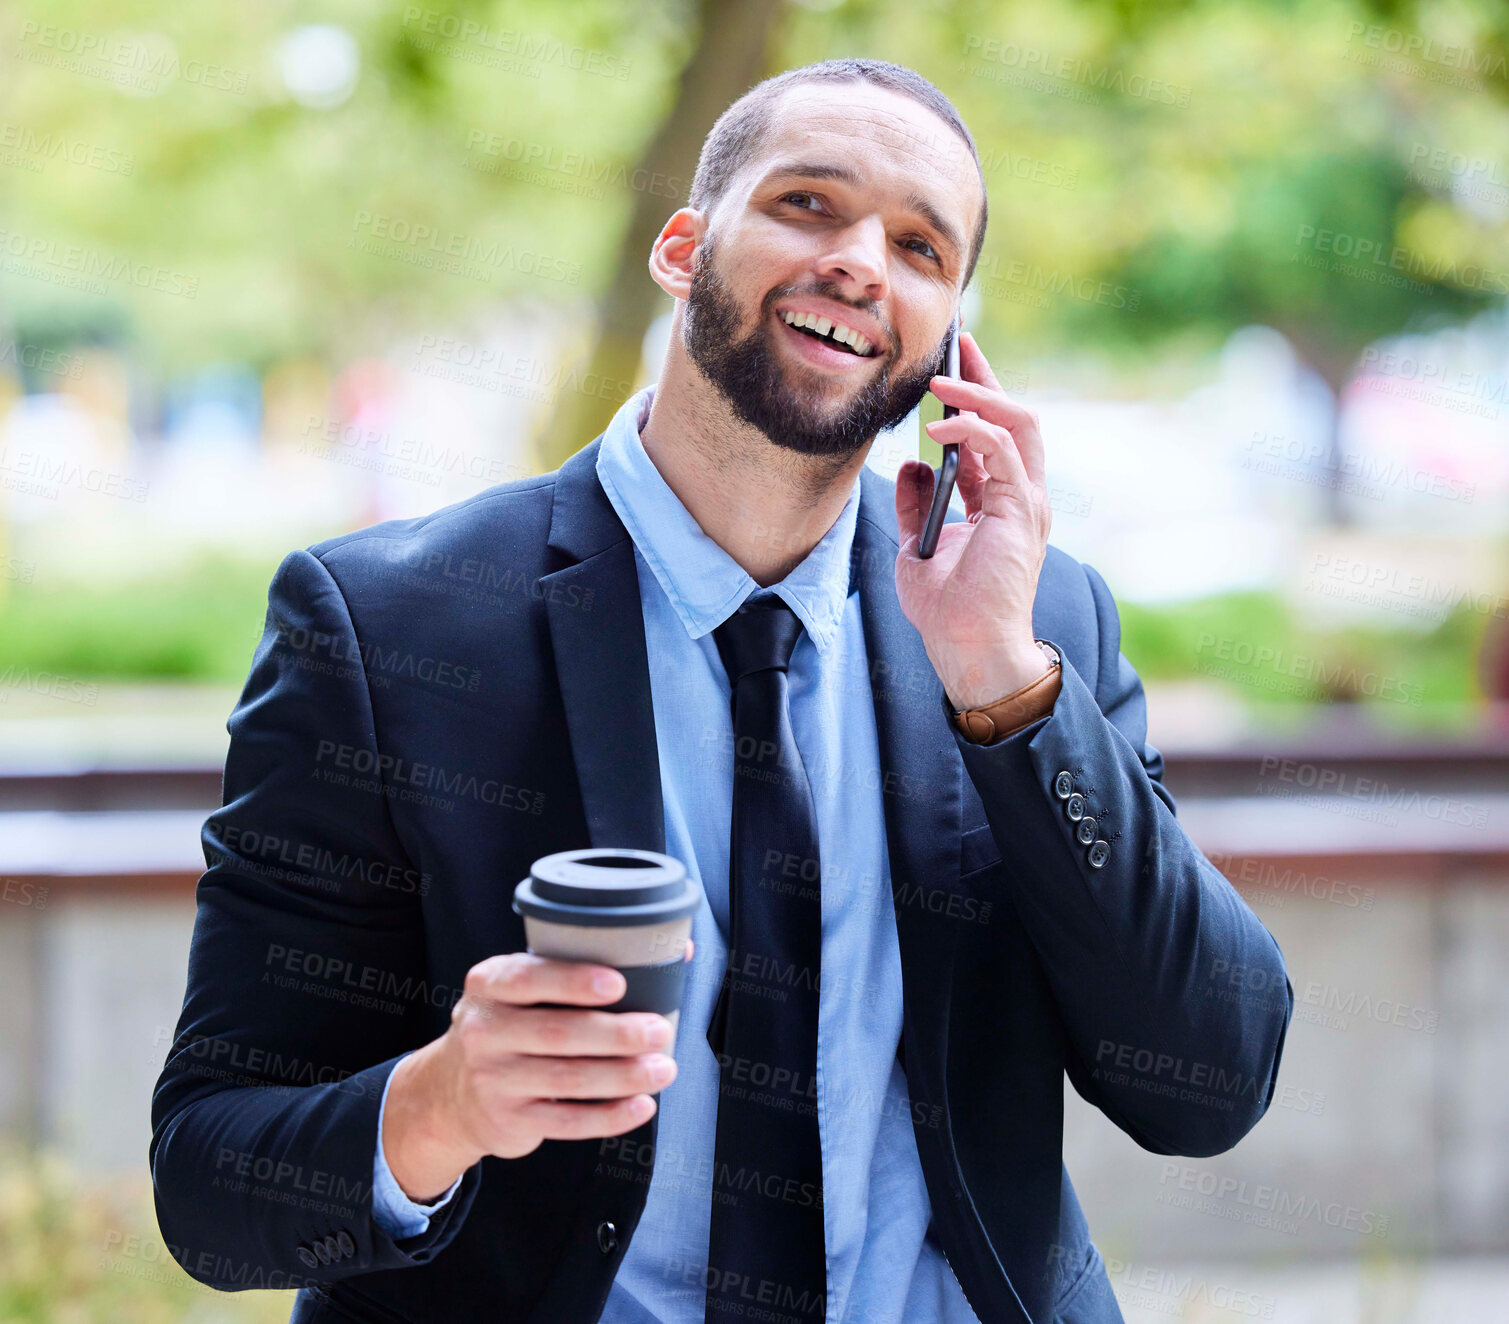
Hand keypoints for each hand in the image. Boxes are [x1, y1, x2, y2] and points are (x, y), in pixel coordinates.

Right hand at [382, 939, 692, 1200]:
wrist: (452, 1092)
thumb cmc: (510, 1023)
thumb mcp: (521, 987)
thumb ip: (582, 964)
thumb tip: (676, 949)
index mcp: (489, 984)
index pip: (528, 978)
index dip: (574, 981)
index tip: (618, 984)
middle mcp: (485, 1031)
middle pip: (557, 1033)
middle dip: (616, 1034)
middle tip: (659, 1031)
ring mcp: (493, 1079)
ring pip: (568, 1079)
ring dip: (622, 1076)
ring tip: (663, 1069)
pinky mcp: (509, 1120)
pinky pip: (566, 1122)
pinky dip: (609, 1117)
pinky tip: (641, 1106)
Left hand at [894, 331, 1052, 709]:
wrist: (967, 648)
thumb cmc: (947, 609)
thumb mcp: (917, 545)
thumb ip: (917, 504)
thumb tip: (910, 465)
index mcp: (1003, 503)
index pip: (996, 435)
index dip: (976, 396)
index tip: (951, 364)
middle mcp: (1022, 497)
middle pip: (1016, 417)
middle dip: (986, 377)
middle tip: (957, 346)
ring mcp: (1027, 502)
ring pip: (1019, 423)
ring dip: (981, 395)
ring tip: (942, 380)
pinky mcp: (1021, 510)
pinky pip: (1002, 450)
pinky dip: (972, 430)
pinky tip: (940, 426)